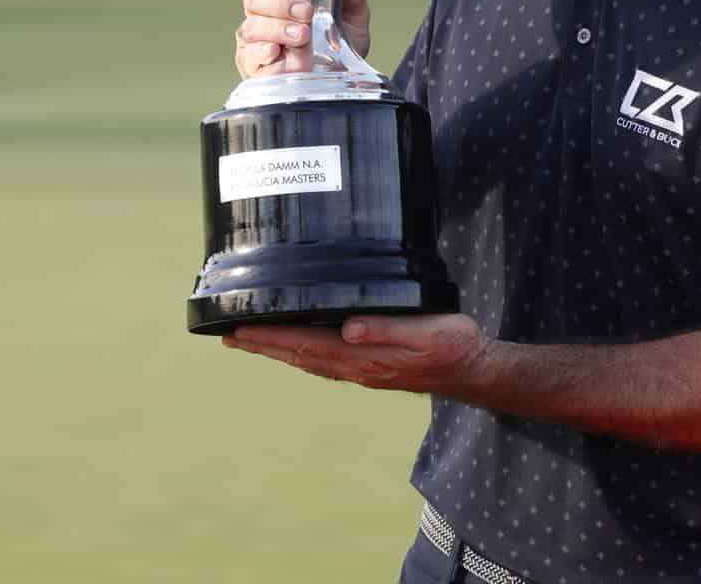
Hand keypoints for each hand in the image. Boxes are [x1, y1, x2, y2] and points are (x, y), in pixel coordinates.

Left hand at [222, 313, 487, 394]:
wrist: (473, 371)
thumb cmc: (454, 347)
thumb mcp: (428, 332)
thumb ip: (388, 329)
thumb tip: (348, 328)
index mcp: (364, 357)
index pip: (306, 344)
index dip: (271, 337)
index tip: (238, 331)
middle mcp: (356, 367)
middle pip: (298, 354)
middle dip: (262, 345)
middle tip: (227, 335)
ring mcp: (362, 370)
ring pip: (308, 359)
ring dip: (277, 349)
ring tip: (250, 341)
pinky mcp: (370, 366)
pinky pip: (324, 360)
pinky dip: (301, 352)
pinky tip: (296, 346)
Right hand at [229, 0, 381, 77]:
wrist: (339, 81)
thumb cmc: (336, 42)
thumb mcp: (352, 13)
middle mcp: (262, 13)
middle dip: (278, 2)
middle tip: (305, 10)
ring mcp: (255, 40)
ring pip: (252, 27)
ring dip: (279, 29)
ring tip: (304, 36)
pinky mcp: (254, 67)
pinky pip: (250, 57)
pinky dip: (264, 52)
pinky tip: (277, 52)